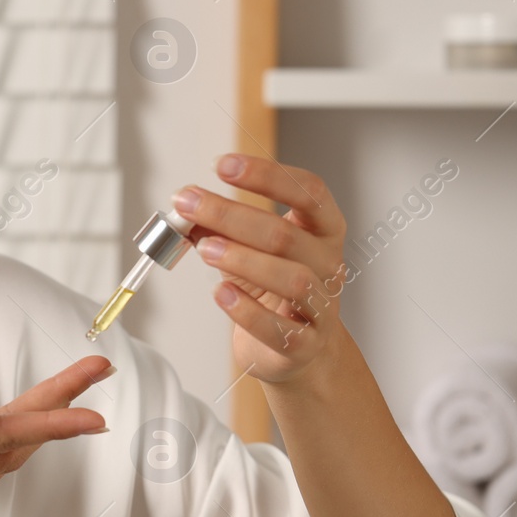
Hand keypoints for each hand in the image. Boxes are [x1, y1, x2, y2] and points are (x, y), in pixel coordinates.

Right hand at [0, 356, 113, 516]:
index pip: (4, 435)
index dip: (54, 420)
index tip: (98, 409)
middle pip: (15, 439)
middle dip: (61, 407)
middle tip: (100, 370)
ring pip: (5, 451)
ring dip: (43, 422)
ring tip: (74, 392)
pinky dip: (16, 435)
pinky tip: (20, 423)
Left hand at [171, 153, 347, 384]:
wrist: (302, 351)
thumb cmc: (275, 293)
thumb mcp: (249, 251)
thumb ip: (221, 228)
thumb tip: (186, 206)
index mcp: (322, 230)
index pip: (308, 191)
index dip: (266, 174)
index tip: (222, 165)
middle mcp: (330, 264)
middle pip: (285, 234)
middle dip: (231, 215)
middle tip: (189, 204)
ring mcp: (323, 306)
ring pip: (292, 278)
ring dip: (243, 260)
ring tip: (204, 249)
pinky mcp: (307, 345)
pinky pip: (280, 329)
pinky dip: (247, 311)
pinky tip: (221, 294)